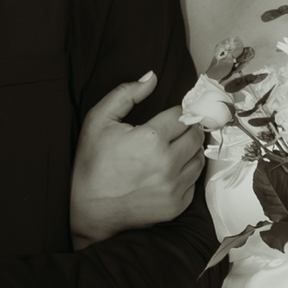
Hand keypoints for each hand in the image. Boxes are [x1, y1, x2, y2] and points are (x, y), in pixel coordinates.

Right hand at [69, 73, 205, 244]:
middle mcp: (167, 163)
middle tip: (172, 133)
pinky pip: (193, 182)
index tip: (168, 119)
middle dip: (187, 130)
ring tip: (171, 151)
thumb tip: (152, 77)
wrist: (89, 209)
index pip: (181, 115)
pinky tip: (167, 172)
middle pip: (195, 135)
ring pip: (199, 158)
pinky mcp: (177, 205)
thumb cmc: (92, 163)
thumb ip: (126, 94)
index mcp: (150, 138)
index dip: (175, 114)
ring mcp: (174, 187)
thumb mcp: (99, 120)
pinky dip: (185, 174)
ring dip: (189, 151)